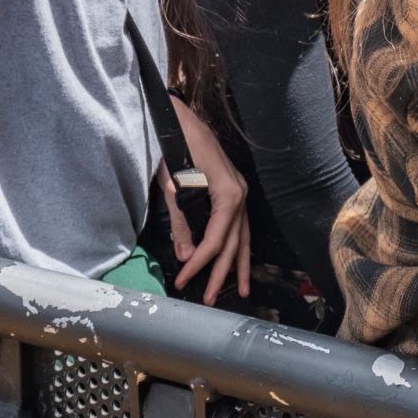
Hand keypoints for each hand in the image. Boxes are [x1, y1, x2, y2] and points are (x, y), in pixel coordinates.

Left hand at [160, 99, 252, 302]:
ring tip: (241, 290)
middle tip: (210, 299)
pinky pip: (240, 224)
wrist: (181, 117)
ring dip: (239, 264)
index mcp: (228, 194)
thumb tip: (186, 255)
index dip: (200, 263)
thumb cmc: (176, 146)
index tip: (184, 280)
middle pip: (234, 242)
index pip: (216, 239)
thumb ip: (182, 222)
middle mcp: (239, 194)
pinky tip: (237, 258)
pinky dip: (238, 244)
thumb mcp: (174, 185)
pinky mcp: (233, 190)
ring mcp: (239, 191)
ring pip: (243, 235)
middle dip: (222, 273)